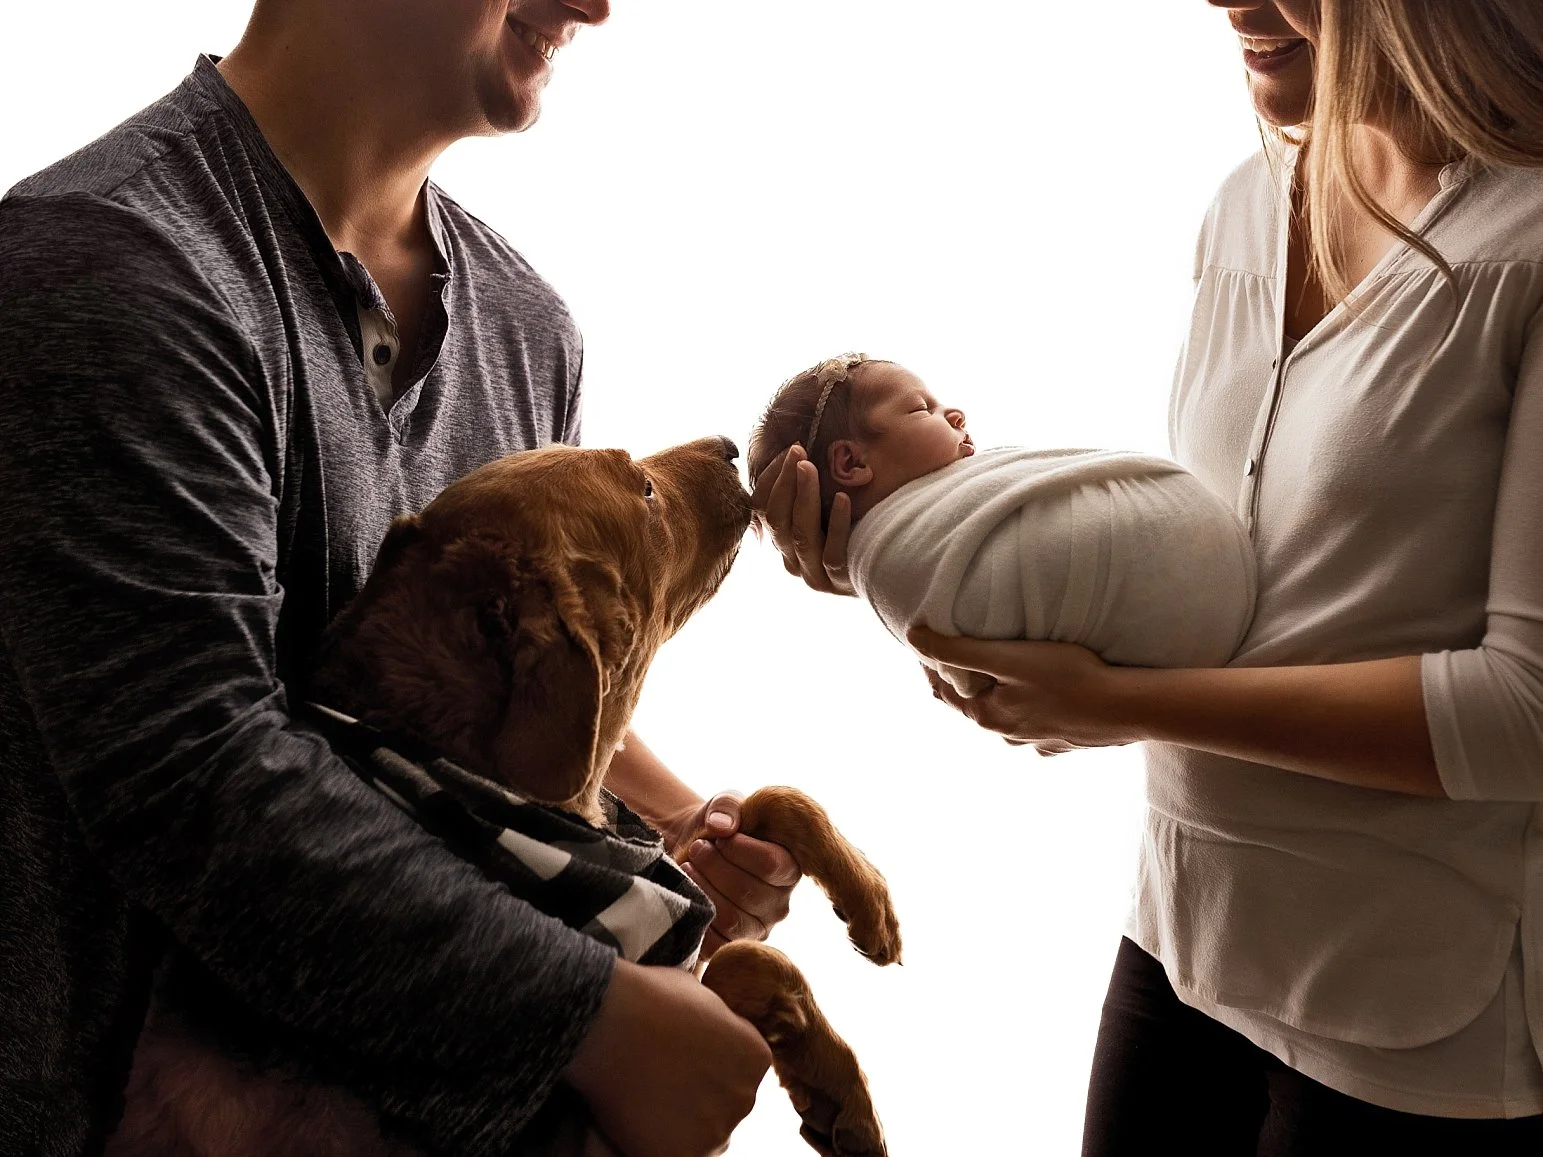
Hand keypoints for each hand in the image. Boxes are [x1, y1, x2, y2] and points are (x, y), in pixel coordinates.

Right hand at [565, 959, 771, 1156]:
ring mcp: (716, 1130)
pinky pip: (675, 1153)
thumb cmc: (649, 997)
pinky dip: (657, 1141)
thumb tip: (712, 1024)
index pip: (740, 1070)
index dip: (708, 1062)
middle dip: (699, 1095)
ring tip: (647, 1096)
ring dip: (681, 1121)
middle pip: (725, 1104)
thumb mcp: (701, 994)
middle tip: (662, 1078)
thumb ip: (717, 1020)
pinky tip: (637, 1117)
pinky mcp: (683, 1154)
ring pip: (703, 1134)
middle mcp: (746, 1097)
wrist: (609, 1023)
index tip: (681, 1054)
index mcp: (756, 1057)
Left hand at [665, 792, 801, 958]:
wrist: (695, 851)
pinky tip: (688, 892)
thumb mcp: (725, 805)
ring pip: (731, 918)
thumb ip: (728, 806)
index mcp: (788, 868)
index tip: (719, 836)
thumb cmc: (718, 828)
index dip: (738, 849)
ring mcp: (757, 928)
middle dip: (714, 866)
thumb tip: (721, 826)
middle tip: (698, 848)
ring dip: (703, 887)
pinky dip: (697, 917)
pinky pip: (716, 943)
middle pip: (748, 892)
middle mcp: (779, 904)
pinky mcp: (732, 946)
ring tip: (688, 866)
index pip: (771, 865)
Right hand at [751, 444, 854, 595]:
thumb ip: (805, 482)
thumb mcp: (826, 502)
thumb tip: (794, 445)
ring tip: (811, 468)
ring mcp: (816, 575)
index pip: (761, 508)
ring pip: (801, 534)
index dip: (771, 477)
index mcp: (784, 540)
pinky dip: (837, 524)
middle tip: (798, 451)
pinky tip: (844, 498)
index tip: (790, 448)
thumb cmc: (859, 521)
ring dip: (804, 496)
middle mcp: (793, 560)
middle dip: (786, 481)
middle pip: (777, 519)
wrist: (895, 563)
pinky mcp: (841, 582)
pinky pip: (833, 555)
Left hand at [907, 626, 1135, 753]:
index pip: (945, 688)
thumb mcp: (1006, 657)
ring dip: (1002, 694)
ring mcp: (1038, 741)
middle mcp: (1008, 735)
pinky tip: (1043, 697)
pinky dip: (1034, 708)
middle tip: (964, 649)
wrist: (1128, 708)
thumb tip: (913, 639)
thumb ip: (958, 649)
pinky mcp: (1065, 740)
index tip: (931, 639)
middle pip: (977, 702)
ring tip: (1004, 669)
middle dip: (968, 678)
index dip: (934, 663)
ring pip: (1008, 714)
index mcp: (988, 716)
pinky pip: (1040, 722)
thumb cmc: (1068, 677)